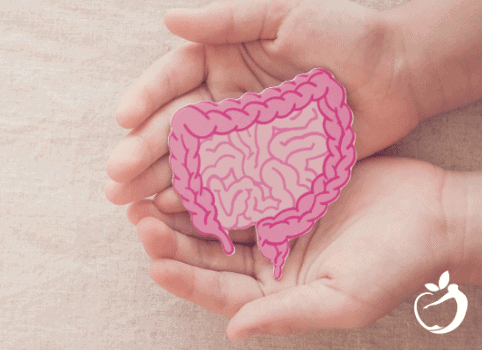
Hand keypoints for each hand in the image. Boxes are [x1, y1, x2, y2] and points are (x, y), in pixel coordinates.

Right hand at [105, 0, 418, 208]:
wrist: (399, 71)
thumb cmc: (344, 33)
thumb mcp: (284, 15)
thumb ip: (226, 21)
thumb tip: (168, 18)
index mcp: (221, 59)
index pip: (173, 78)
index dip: (147, 97)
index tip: (123, 119)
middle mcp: (224, 98)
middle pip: (174, 126)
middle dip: (142, 151)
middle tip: (116, 175)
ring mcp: (241, 135)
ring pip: (192, 160)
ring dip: (159, 180)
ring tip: (130, 201)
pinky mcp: (265, 164)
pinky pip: (226, 183)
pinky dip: (200, 199)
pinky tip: (174, 212)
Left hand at [134, 157, 460, 340]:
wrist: (434, 214)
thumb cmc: (395, 264)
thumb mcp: (342, 299)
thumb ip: (285, 313)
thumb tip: (233, 330)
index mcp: (275, 292)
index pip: (218, 290)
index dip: (184, 278)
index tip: (152, 262)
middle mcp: (267, 260)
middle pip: (207, 253)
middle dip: (171, 239)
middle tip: (138, 219)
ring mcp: (272, 222)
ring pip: (215, 216)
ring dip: (183, 206)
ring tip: (149, 192)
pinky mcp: (281, 188)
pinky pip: (239, 182)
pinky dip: (213, 176)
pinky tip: (189, 163)